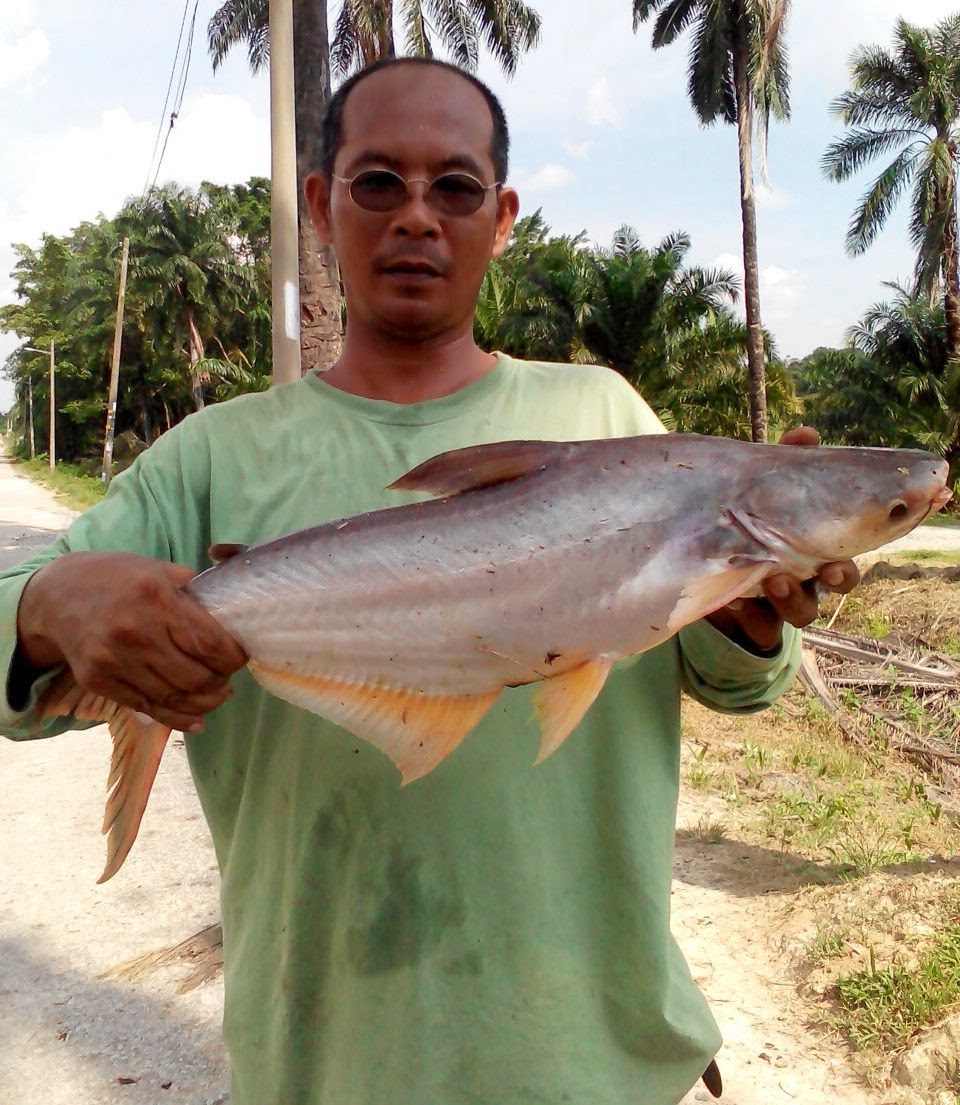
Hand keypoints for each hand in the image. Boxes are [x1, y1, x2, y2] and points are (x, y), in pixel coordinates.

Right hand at [17, 552, 247, 730]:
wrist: (54, 597)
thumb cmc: (114, 578)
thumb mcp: (155, 569)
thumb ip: (191, 590)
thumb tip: (226, 611)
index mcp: (156, 600)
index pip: (210, 643)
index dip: (234, 657)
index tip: (240, 656)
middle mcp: (135, 633)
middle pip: (196, 677)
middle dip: (221, 681)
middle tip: (227, 676)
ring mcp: (114, 661)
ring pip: (174, 697)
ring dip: (204, 701)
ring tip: (217, 694)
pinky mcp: (99, 681)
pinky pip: (147, 707)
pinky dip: (177, 717)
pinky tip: (197, 718)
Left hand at [705, 427, 860, 652]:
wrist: (712, 569)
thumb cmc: (751, 524)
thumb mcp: (765, 493)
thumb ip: (786, 464)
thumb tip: (807, 433)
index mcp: (817, 552)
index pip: (847, 562)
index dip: (849, 564)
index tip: (839, 558)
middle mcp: (806, 581)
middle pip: (836, 588)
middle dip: (835, 579)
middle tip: (826, 569)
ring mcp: (780, 604)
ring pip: (802, 612)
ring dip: (792, 597)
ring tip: (775, 580)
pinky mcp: (751, 620)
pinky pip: (758, 625)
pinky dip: (748, 613)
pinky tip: (734, 599)